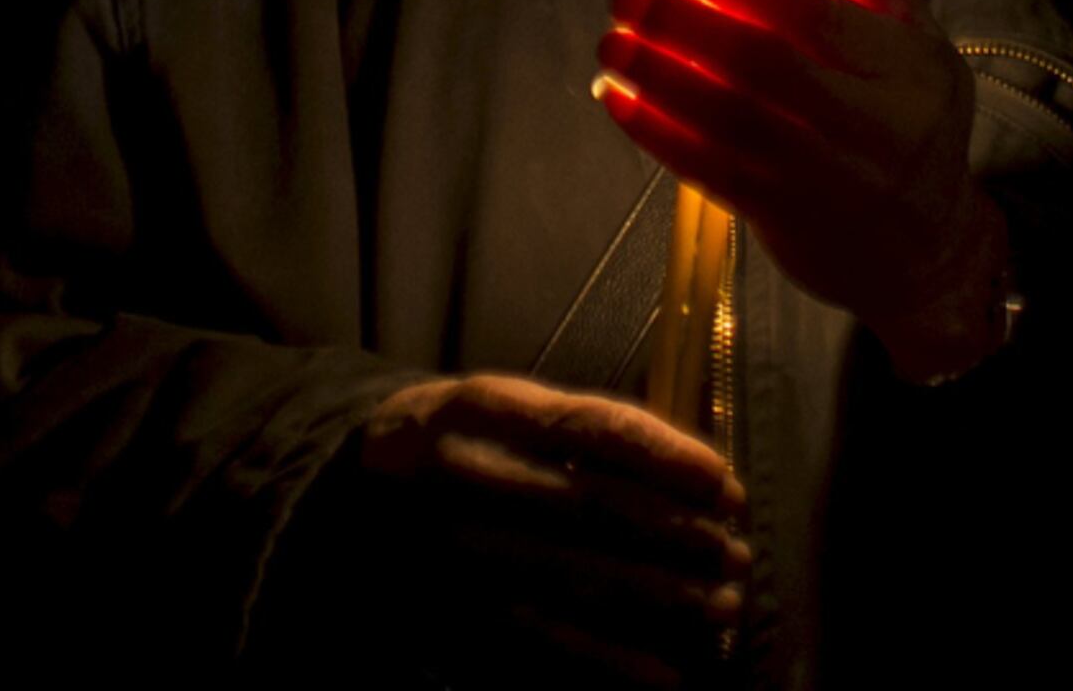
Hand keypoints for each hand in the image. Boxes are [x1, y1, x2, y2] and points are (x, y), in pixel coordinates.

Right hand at [306, 373, 748, 689]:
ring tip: (722, 607)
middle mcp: (461, 474)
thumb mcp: (497, 409)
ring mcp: (449, 549)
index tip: (726, 484)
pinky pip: (540, 645)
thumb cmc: (449, 445)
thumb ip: (580, 432)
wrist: (336, 494)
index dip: (668, 460)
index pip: (592, 430)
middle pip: (591, 508)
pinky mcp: (445, 612)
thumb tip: (692, 472)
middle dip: (677, 535)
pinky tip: (667, 675)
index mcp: (478, 408)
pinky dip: (610, 664)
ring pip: (574, 579)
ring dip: (661, 599)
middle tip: (737, 553)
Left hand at [592, 0, 1010, 376]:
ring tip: (614, 43)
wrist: (926, 254)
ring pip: (729, 122)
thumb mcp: (923, 53)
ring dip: (660, 79)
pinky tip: (620, 100)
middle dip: (686, 26)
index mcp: (905, 73)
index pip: (818, 18)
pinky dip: (657, 134)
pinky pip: (710, 172)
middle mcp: (866, 127)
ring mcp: (821, 179)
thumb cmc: (912, 133)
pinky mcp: (780, 218)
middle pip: (763, 68)